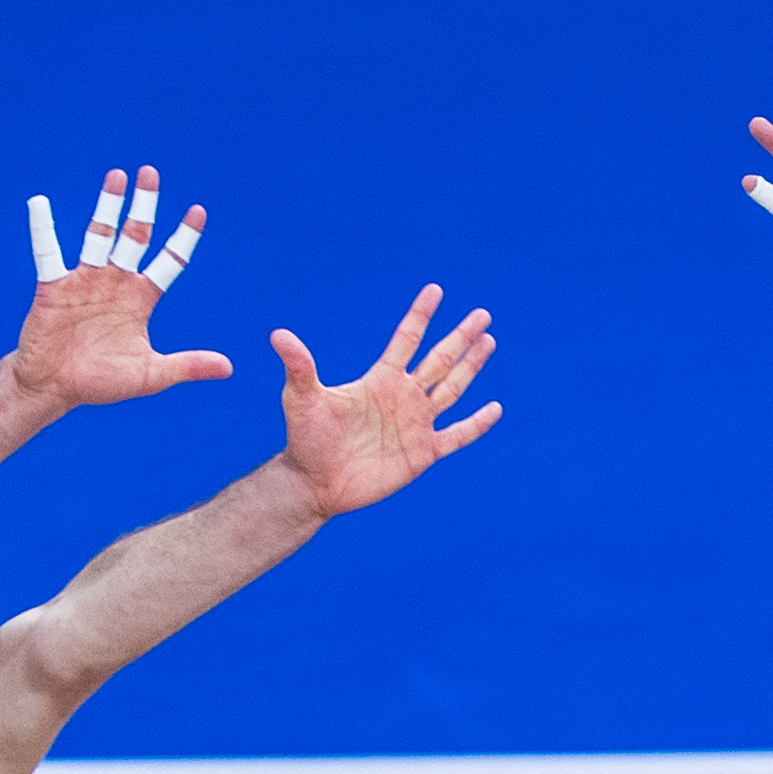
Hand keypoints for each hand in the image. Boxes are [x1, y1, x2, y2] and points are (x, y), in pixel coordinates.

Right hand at [11, 165, 233, 408]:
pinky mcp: (54, 287)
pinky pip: (48, 253)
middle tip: (151, 173)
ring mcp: (85, 280)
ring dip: (109, 206)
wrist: (55, 389)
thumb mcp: (152, 375)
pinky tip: (39, 203)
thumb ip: (187, 365)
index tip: (198, 211)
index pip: (168, 261)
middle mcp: (116, 283)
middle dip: (144, 206)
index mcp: (141, 299)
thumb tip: (229, 368)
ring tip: (118, 175)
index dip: (183, 237)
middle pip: (134, 236)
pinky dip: (43, 229)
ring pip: (100, 235)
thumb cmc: (102, 382)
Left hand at [270, 289, 502, 517]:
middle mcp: (402, 397)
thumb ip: (299, 367)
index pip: (406, 340)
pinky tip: (495, 408)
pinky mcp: (423, 453)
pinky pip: (457, 436)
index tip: (435, 290)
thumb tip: (277, 336)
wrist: (316, 483)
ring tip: (488, 342)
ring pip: (452, 390)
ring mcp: (416, 424)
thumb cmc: (306, 439)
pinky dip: (476, 424)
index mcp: (380, 379)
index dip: (420, 315)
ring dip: (471, 367)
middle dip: (460, 337)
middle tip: (482, 314)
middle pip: (439, 360)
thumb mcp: (301, 399)